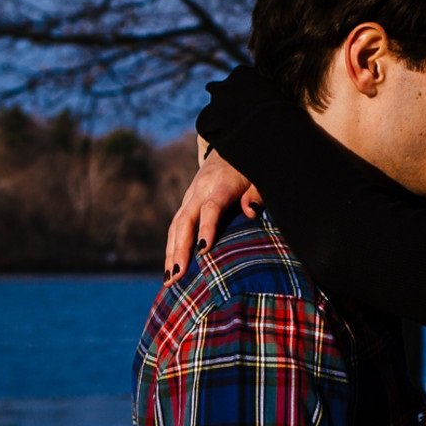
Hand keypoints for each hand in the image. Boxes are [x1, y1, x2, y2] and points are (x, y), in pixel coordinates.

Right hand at [164, 149, 261, 284]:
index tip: (203, 250)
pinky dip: (171, 247)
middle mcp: (199, 190)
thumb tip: (251, 212)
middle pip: (185, 220)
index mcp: (220, 184)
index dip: (207, 228)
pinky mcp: (186, 202)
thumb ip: (256, 193)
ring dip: (171, 252)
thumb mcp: (257, 177)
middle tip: (177, 275)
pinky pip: (175, 226)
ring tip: (169, 279)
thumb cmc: (247, 168)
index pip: (211, 207)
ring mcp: (189, 196)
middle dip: (179, 249)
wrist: (227, 145)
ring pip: (176, 225)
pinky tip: (170, 268)